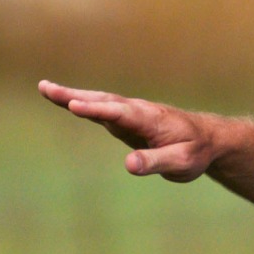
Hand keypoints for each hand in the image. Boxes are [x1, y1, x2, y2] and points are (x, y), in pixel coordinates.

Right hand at [38, 80, 219, 180]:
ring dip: (73, 95)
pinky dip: (82, 103)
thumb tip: (129, 165)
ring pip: (99, 102)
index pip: (119, 112)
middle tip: (46, 88)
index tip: (74, 105)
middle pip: (102, 100)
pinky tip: (65, 101)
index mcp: (149, 119)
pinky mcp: (126, 121)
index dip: (96, 109)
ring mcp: (130, 114)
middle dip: (74, 95)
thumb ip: (156, 162)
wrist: (208, 139)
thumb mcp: (182, 163)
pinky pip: (100, 110)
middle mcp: (136, 111)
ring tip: (45, 89)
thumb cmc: (196, 152)